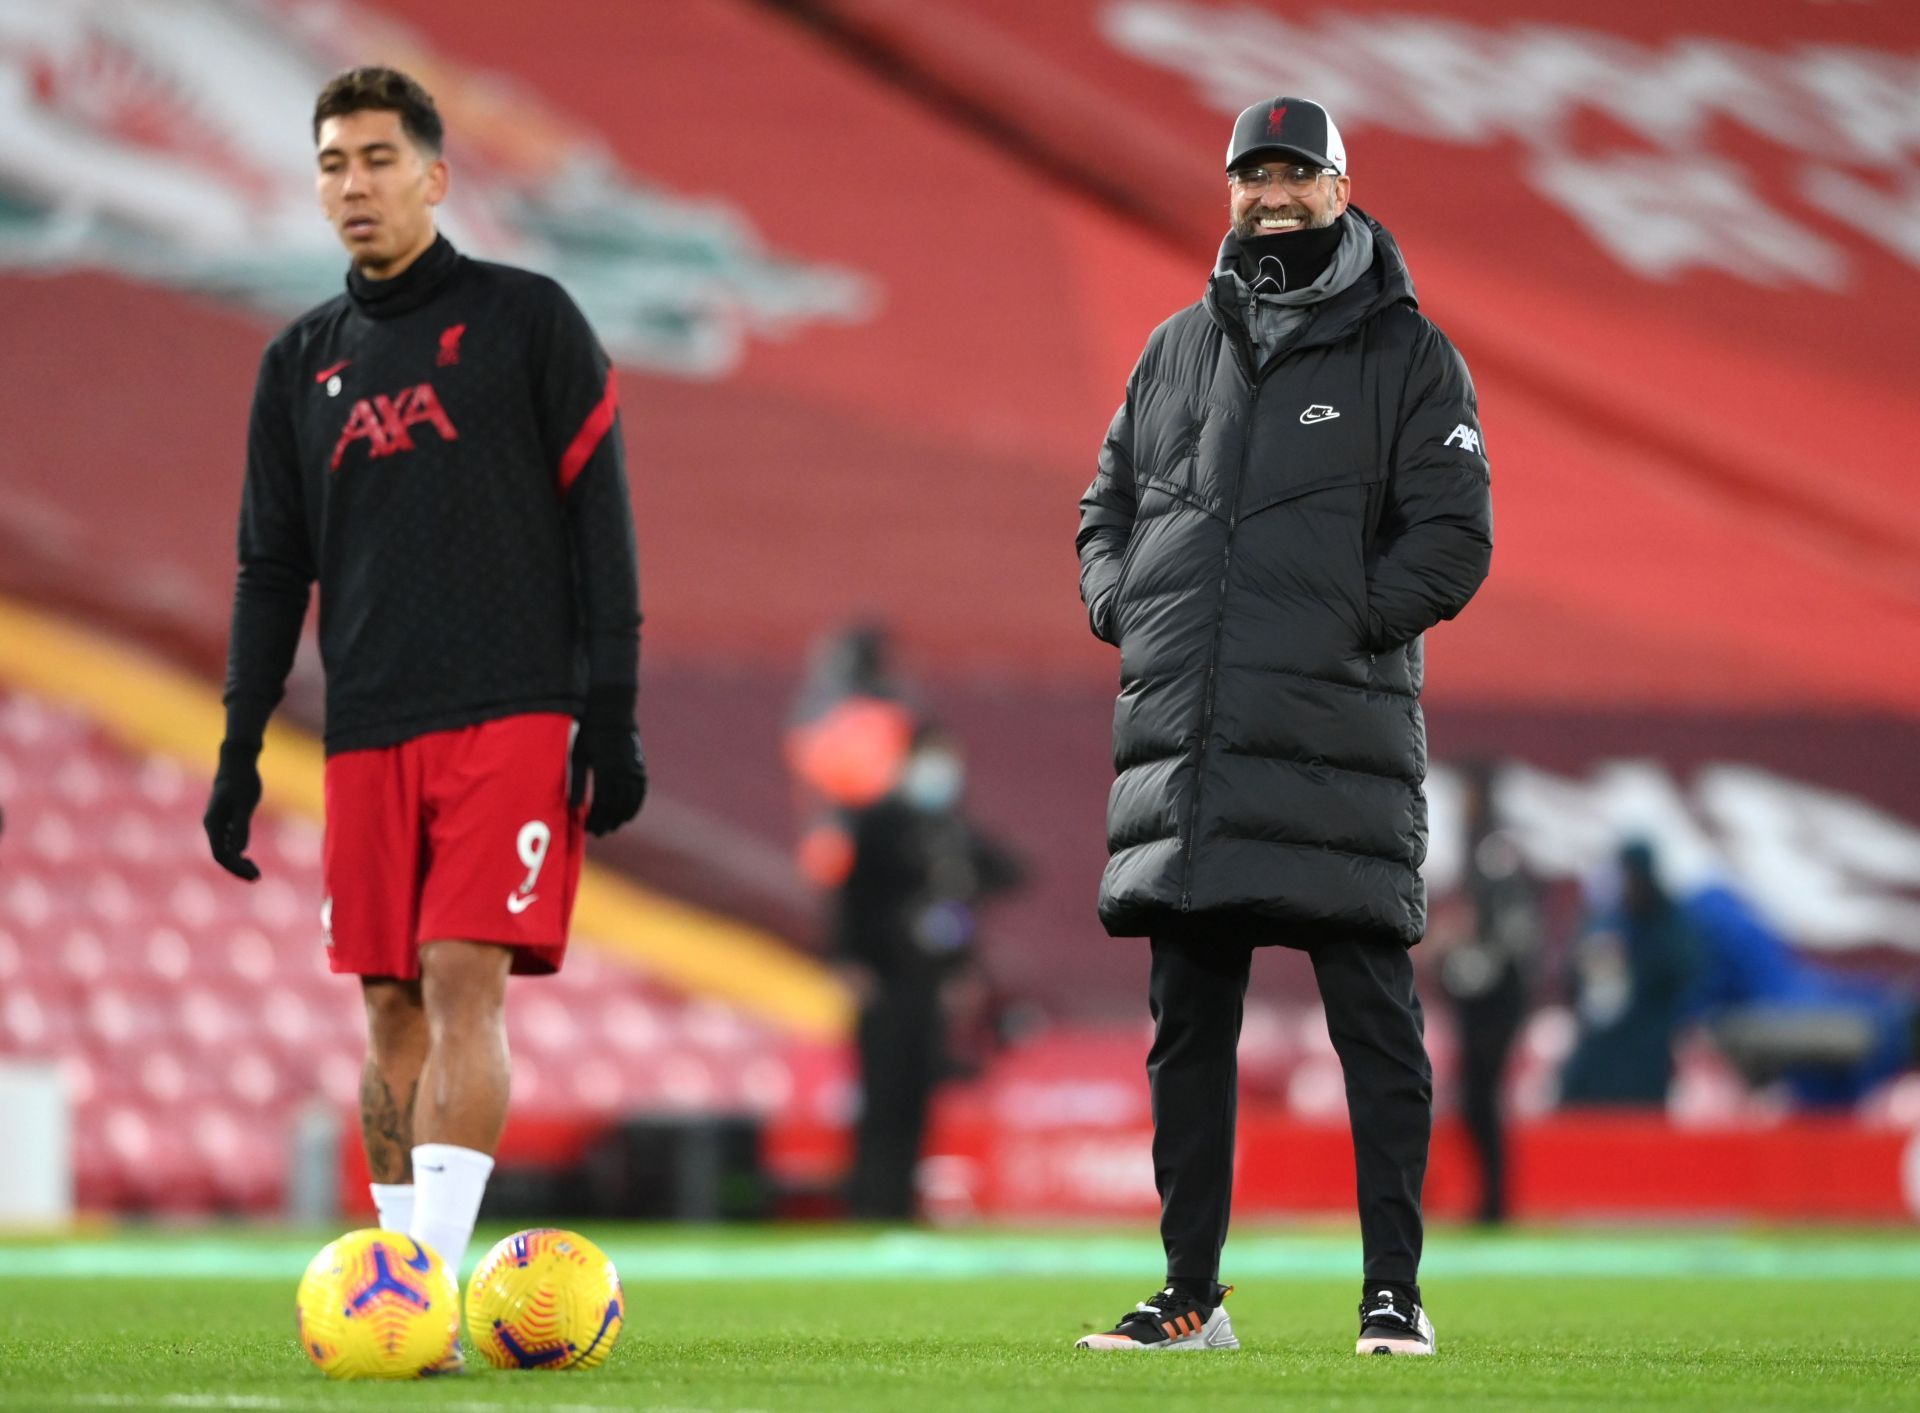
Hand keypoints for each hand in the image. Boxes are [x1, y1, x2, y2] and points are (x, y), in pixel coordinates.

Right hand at [203, 741, 263, 880]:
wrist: (237, 762)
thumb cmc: (242, 780)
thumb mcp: (245, 803)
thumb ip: (241, 826)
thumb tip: (239, 851)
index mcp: (213, 823)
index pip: (221, 854)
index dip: (235, 868)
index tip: (253, 875)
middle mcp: (212, 826)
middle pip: (221, 855)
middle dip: (237, 869)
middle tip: (257, 878)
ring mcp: (217, 823)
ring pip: (223, 850)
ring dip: (237, 863)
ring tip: (255, 873)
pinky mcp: (225, 820)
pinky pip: (227, 842)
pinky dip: (237, 852)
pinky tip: (248, 857)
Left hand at [570, 688, 647, 835]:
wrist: (611, 707)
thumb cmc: (588, 729)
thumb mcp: (577, 753)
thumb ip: (575, 780)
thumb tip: (573, 806)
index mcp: (606, 769)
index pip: (602, 803)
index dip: (595, 819)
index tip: (586, 828)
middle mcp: (623, 771)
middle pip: (617, 806)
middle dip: (607, 822)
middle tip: (597, 833)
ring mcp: (634, 768)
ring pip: (631, 801)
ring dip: (621, 817)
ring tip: (611, 827)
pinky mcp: (638, 765)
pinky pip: (640, 791)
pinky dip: (635, 805)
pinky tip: (628, 814)